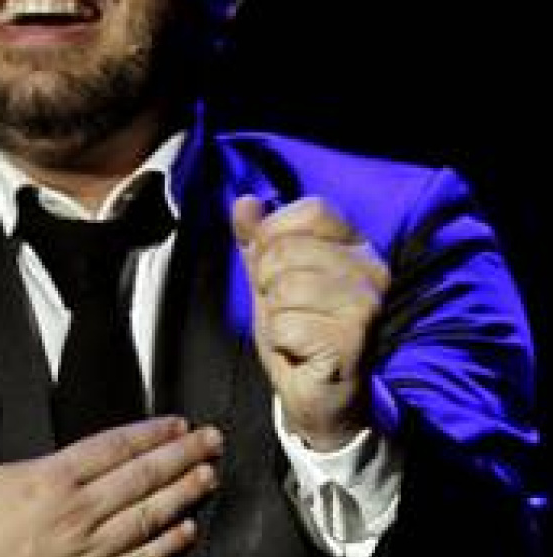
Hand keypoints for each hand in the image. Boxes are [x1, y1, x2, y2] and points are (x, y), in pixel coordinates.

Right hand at [0, 361, 222, 556]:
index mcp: (48, 480)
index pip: (111, 448)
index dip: (149, 433)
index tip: (178, 423)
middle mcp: (76, 513)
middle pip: (140, 478)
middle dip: (180, 457)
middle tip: (213, 441)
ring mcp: (87, 550)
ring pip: (147, 517)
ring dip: (182, 495)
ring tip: (209, 477)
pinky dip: (166, 547)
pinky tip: (187, 534)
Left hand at [231, 195, 389, 450]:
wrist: (323, 398)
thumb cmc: (300, 336)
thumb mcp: (270, 281)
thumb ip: (257, 241)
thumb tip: (245, 203)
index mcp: (356, 247)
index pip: (310, 211)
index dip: (275, 237)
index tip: (275, 271)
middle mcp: (371, 270)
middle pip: (287, 251)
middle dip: (267, 284)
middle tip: (287, 311)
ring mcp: (366, 305)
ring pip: (285, 288)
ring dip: (275, 316)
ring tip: (294, 331)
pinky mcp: (353, 339)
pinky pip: (286, 325)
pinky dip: (281, 341)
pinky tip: (299, 351)